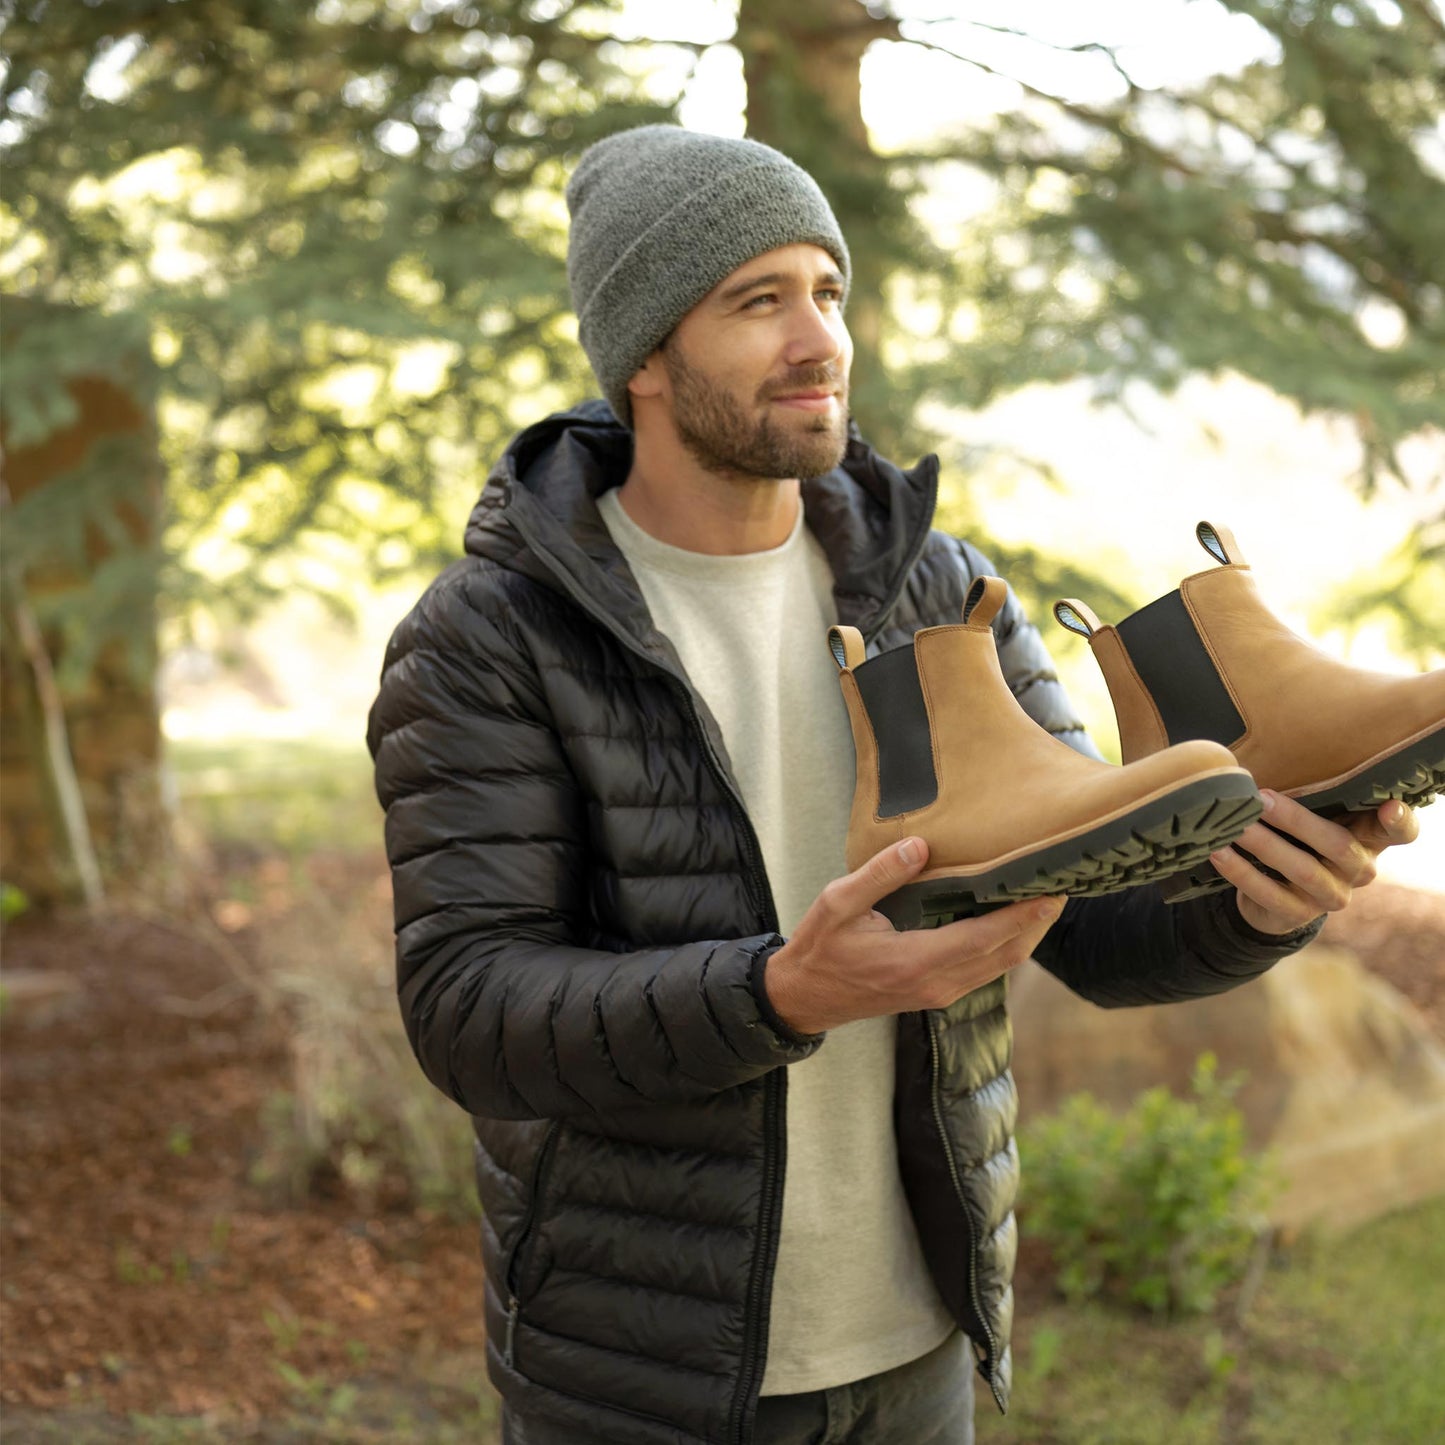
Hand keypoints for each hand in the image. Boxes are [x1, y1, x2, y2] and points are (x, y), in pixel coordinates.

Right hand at [764, 837, 1064, 1033]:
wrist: (804, 997)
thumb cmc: (820, 947)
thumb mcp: (838, 903)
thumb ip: (879, 874)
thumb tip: (919, 845)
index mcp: (916, 961)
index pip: (986, 937)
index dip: (1025, 915)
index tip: (1053, 889)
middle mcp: (937, 983)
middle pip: (1007, 955)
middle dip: (1039, 922)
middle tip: (1063, 883)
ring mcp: (940, 993)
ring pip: (1002, 965)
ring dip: (1027, 934)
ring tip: (1045, 896)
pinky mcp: (938, 993)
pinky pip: (986, 969)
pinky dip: (1006, 943)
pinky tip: (1011, 918)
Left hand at [1210, 789, 1418, 936]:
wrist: (1275, 893)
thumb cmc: (1299, 839)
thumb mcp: (1315, 817)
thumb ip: (1314, 796)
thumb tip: (1270, 752)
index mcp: (1369, 840)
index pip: (1400, 832)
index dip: (1399, 821)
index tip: (1390, 806)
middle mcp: (1358, 869)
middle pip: (1339, 845)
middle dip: (1297, 821)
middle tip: (1261, 799)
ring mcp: (1330, 895)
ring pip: (1302, 870)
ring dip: (1265, 844)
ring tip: (1236, 825)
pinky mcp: (1298, 914)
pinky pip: (1268, 893)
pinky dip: (1240, 871)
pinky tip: (1219, 852)